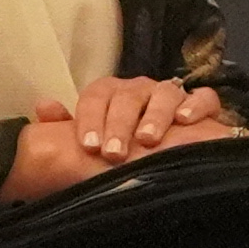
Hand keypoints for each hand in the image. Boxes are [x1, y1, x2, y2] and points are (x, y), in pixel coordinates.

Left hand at [10, 78, 233, 200]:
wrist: (157, 158)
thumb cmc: (118, 147)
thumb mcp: (88, 139)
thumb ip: (64, 126)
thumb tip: (44, 108)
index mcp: (110, 95)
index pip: (97, 96)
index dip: (91, 119)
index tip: (89, 146)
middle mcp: (140, 90)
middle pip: (129, 96)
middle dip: (120, 124)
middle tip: (114, 153)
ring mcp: (171, 94)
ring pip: (165, 93)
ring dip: (155, 115)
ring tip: (148, 140)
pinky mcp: (201, 105)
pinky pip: (204, 97)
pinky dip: (196, 105)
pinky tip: (185, 120)